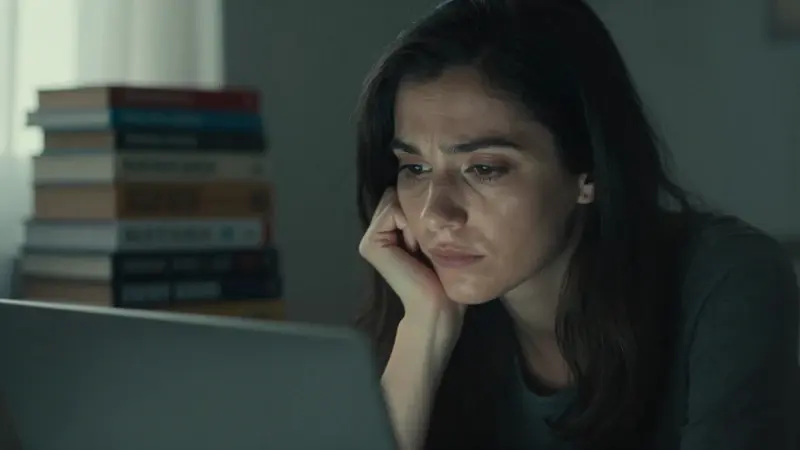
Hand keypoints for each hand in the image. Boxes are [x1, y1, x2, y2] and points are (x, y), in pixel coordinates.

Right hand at [359, 188, 464, 346]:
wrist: (437, 304)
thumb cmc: (443, 274)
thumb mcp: (434, 237)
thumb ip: (423, 215)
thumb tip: (424, 183)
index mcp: (389, 231)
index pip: (401, 196)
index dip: (420, 208)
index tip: (432, 238)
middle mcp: (376, 233)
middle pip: (396, 195)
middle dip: (416, 212)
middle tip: (425, 244)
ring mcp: (370, 238)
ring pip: (395, 200)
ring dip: (415, 219)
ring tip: (420, 247)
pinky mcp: (370, 243)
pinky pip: (393, 210)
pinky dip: (410, 223)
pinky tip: (414, 248)